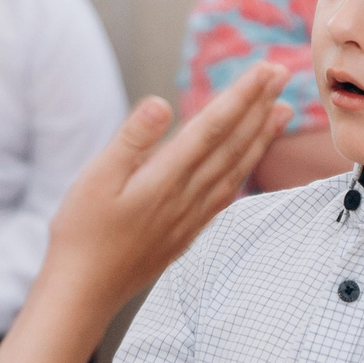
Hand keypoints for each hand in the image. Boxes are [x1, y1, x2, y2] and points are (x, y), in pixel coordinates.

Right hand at [42, 63, 291, 308]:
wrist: (84, 292)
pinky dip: (244, 172)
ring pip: (235, 169)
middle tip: (282, 75)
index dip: (241, 96)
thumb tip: (162, 103)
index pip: (212, 127)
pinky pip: (225, 196)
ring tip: (281, 112)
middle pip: (232, 144)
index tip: (265, 70)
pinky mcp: (185, 233)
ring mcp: (190, 217)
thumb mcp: (94, 179)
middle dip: (258, 106)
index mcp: (165, 177)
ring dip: (260, 138)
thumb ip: (132, 140)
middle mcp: (186, 196)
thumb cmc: (81, 233)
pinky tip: (250, 163)